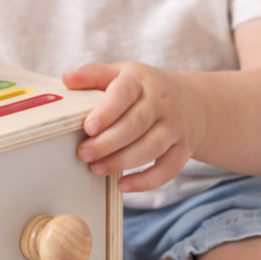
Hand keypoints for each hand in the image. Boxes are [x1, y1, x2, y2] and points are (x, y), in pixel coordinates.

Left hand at [62, 62, 206, 191]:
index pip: (125, 93)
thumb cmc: (146, 89)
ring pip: (150, 148)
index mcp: (141, 82)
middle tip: (84, 154)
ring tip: (96, 168)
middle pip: (135, 124)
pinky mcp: (183, 150)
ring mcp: (175, 128)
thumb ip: (94, 75)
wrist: (193, 101)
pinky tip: (123, 185)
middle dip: (107, 143)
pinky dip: (146, 182)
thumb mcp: (123, 73)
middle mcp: (162, 104)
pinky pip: (168, 169)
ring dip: (121, 162)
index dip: (106, 111)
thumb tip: (67, 78)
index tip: (88, 127)